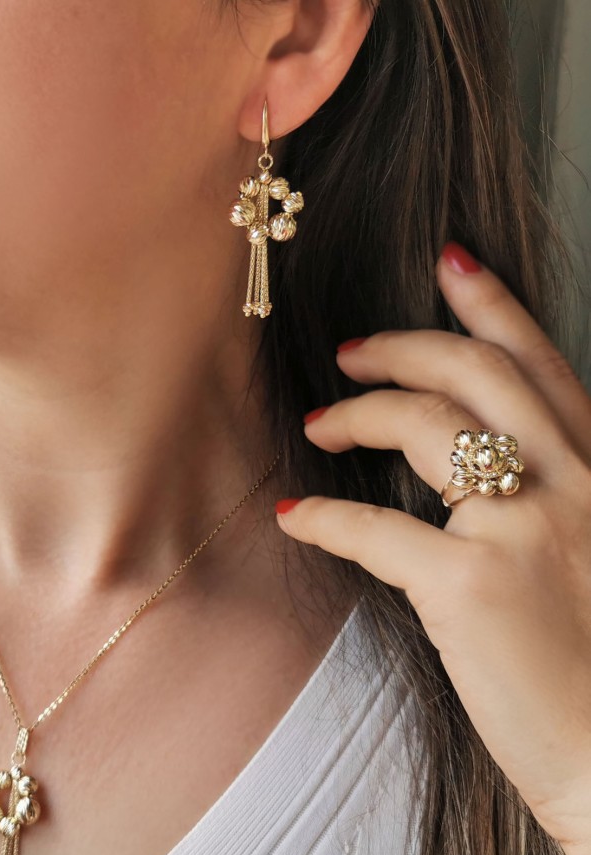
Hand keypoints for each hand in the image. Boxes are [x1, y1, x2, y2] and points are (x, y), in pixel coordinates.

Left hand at [274, 241, 590, 854]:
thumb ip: (551, 506)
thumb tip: (472, 485)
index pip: (543, 367)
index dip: (494, 304)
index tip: (451, 261)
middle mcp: (571, 485)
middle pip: (476, 372)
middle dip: (404, 344)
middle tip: (351, 350)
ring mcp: (523, 529)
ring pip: (426, 423)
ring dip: (359, 412)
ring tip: (320, 424)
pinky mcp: (472, 586)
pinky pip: (377, 528)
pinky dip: (327, 518)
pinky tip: (297, 514)